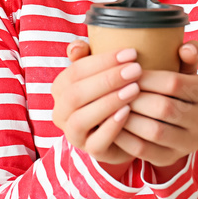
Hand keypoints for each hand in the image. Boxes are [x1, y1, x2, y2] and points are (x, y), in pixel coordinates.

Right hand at [51, 40, 140, 164]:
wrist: (127, 128)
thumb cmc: (113, 91)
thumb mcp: (104, 72)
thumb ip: (89, 56)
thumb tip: (76, 47)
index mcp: (61, 88)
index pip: (76, 71)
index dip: (103, 61)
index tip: (131, 53)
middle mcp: (61, 112)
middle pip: (76, 94)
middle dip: (107, 80)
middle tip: (136, 70)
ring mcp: (74, 134)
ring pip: (81, 119)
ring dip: (109, 102)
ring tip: (135, 89)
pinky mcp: (91, 151)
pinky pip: (96, 142)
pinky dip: (111, 126)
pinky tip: (128, 112)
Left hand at [112, 40, 197, 169]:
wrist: (174, 122)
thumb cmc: (173, 88)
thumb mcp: (183, 69)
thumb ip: (188, 54)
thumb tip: (186, 48)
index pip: (175, 83)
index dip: (147, 77)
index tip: (126, 71)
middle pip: (164, 108)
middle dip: (135, 98)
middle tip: (114, 89)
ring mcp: (189, 143)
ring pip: (154, 131)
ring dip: (129, 118)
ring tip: (110, 106)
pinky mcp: (171, 158)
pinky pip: (144, 150)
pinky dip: (124, 137)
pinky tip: (111, 124)